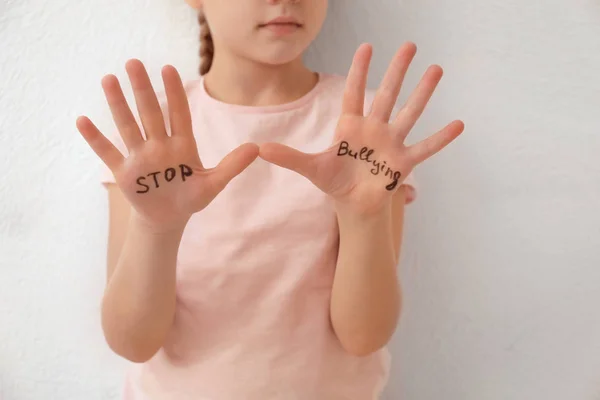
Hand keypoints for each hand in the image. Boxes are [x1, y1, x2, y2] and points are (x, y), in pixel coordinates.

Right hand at [76, 59, 258, 230]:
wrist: (168, 219)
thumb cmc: (191, 198)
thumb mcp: (213, 184)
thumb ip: (232, 166)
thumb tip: (256, 148)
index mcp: (182, 145)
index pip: (178, 113)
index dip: (174, 93)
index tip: (169, 69)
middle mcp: (159, 145)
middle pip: (150, 113)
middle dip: (143, 89)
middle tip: (134, 63)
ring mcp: (140, 157)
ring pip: (128, 126)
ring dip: (118, 104)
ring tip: (109, 79)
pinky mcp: (125, 172)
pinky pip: (108, 153)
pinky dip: (96, 139)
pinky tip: (82, 120)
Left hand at [259, 42, 463, 214]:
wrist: (353, 204)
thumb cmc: (334, 182)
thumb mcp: (311, 167)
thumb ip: (288, 156)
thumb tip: (258, 148)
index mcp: (350, 126)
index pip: (354, 92)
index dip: (358, 70)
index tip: (366, 46)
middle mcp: (374, 129)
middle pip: (386, 95)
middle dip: (397, 70)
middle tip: (410, 45)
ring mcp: (391, 144)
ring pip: (409, 114)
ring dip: (422, 94)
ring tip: (436, 69)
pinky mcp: (403, 164)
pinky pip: (424, 148)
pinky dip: (440, 139)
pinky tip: (458, 124)